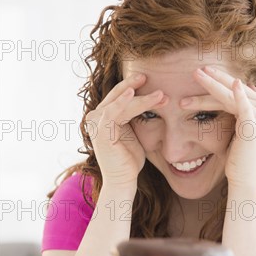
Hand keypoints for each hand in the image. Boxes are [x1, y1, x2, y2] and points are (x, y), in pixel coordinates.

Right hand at [85, 74, 166, 188]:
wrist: (123, 179)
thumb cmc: (130, 159)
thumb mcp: (135, 132)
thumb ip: (136, 116)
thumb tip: (154, 98)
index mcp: (104, 116)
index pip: (120, 96)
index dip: (134, 87)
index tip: (151, 81)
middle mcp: (96, 117)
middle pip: (118, 95)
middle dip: (134, 85)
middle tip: (150, 76)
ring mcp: (96, 123)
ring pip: (120, 103)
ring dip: (141, 98)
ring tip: (159, 94)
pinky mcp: (100, 132)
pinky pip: (112, 112)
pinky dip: (122, 102)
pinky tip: (133, 94)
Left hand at [180, 66, 255, 186]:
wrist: (245, 178)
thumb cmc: (240, 158)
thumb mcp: (240, 129)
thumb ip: (241, 110)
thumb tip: (243, 87)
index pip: (234, 91)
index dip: (218, 82)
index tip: (202, 75)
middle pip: (232, 89)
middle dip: (213, 80)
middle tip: (195, 71)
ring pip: (230, 96)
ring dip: (211, 85)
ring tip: (196, 75)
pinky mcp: (254, 124)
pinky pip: (244, 106)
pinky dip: (238, 95)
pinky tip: (233, 84)